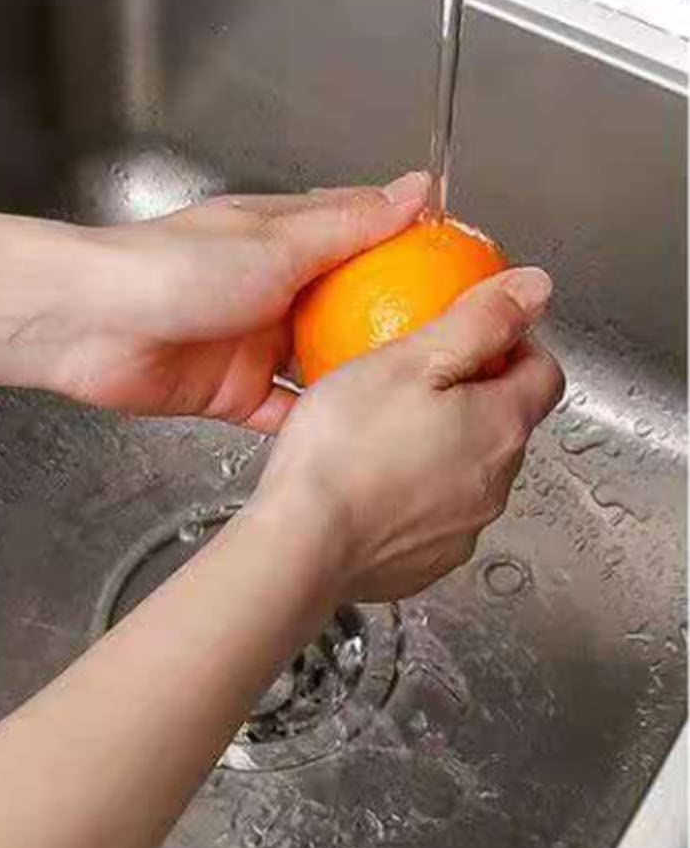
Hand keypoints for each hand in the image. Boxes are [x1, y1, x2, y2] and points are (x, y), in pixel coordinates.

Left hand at [36, 172, 428, 427]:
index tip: (474, 274)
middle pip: (349, 305)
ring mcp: (252, 342)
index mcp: (283, 237)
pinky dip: (318, 422)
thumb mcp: (276, 241)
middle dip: (398, 324)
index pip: (363, 233)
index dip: (415, 248)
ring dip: (363, 377)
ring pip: (323, 362)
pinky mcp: (231, 392)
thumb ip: (350, 225)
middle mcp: (272, 286)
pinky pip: (287, 413)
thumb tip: (419, 189)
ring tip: (428, 398)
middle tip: (466, 350)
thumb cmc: (170, 268)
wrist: (87, 326)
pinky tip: (362, 436)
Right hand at [246, 268, 564, 602]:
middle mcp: (497, 482)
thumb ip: (478, 320)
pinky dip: (411, 490)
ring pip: (468, 469)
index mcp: (501, 425)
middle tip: (410, 373)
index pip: (543, 372)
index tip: (470, 332)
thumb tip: (536, 287)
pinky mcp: (428, 560)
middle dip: (472, 393)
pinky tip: (364, 476)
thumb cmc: (346, 446)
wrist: (304, 544)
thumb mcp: (409, 359)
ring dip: (441, 444)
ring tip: (378, 424)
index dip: (513, 343)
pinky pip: (432, 513)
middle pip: (505, 421)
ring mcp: (465, 527)